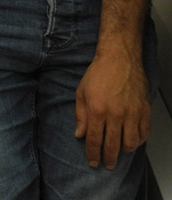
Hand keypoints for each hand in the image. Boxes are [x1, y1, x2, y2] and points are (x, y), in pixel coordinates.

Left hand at [75, 46, 149, 168]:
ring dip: (124, 152)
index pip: (94, 140)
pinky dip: (138, 141)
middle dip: (109, 159)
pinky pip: (144, 133)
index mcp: (97, 110)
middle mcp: (115, 114)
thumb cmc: (98, 73)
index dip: (93, 154)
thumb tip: (79, 135)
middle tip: (107, 165)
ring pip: (130, 143)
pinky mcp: (144, 110)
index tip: (93, 162)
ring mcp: (132, 113)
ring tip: (119, 153)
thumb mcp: (81, 93)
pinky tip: (132, 142)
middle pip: (113, 145)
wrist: (119, 59)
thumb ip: (80, 116)